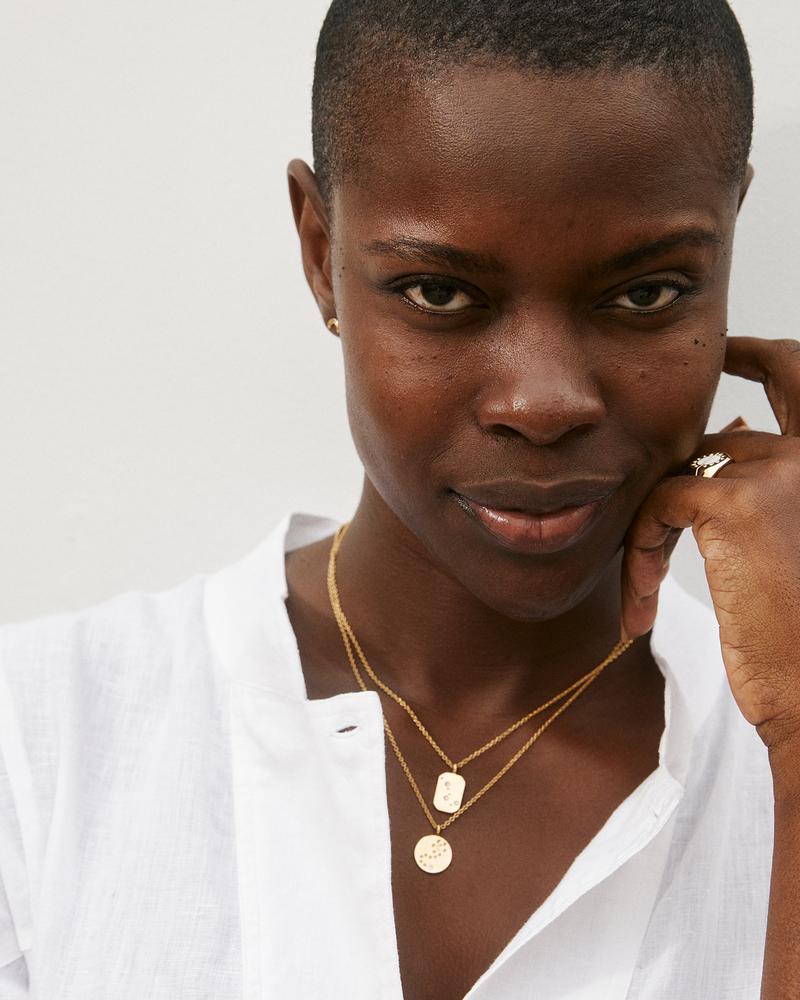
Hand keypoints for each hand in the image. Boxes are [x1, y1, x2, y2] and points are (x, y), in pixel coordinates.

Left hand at [621, 336, 799, 753]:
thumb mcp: (789, 542)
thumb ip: (765, 485)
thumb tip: (734, 433)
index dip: (764, 356)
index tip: (732, 354)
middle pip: (727, 427)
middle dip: (698, 422)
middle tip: (661, 423)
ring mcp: (778, 471)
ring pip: (678, 476)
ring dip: (649, 531)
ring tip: (642, 591)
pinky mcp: (735, 501)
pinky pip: (655, 507)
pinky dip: (638, 552)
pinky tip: (639, 605)